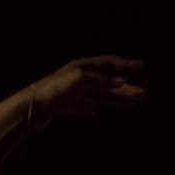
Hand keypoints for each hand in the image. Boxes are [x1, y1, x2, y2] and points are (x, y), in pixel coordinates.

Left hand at [29, 56, 144, 128]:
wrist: (31, 107)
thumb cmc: (54, 89)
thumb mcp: (80, 79)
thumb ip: (101, 80)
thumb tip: (120, 83)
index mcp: (83, 67)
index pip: (109, 64)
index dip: (126, 65)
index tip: (142, 67)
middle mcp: (78, 78)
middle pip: (107, 83)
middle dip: (125, 89)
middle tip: (143, 95)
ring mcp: (71, 93)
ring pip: (98, 95)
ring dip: (115, 99)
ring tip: (131, 103)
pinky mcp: (64, 106)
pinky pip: (82, 106)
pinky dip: (91, 108)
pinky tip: (97, 110)